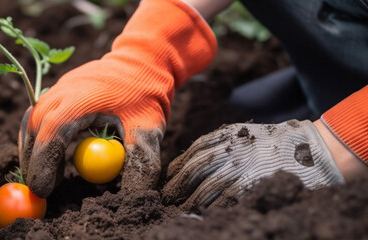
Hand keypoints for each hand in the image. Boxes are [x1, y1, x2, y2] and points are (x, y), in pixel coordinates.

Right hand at [18, 0, 216, 197]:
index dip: (44, 162)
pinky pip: (37, 116)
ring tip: (45, 178)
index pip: (52, 132)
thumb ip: (140, 164)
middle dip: (32, 162)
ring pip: (30, 122)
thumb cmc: (145, 95)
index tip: (43, 191)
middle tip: (39, 192)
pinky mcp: (57, 90)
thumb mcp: (149, 130)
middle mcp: (62, 90)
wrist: (143, 60)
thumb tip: (133, 200)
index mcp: (81, 97)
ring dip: (32, 150)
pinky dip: (37, 138)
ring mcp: (57, 88)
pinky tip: (49, 156)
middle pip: (34, 128)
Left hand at [162, 119, 344, 211]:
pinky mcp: (252, 187)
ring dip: (188, 201)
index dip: (177, 166)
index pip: (192, 152)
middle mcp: (230, 151)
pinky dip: (209, 211)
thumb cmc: (277, 143)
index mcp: (227, 136)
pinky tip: (201, 216)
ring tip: (178, 210)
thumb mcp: (246, 133)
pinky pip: (224, 202)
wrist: (312, 149)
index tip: (168, 176)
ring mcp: (241, 170)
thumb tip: (194, 159)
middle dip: (176, 185)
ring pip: (204, 188)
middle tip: (166, 197)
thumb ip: (222, 143)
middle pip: (193, 170)